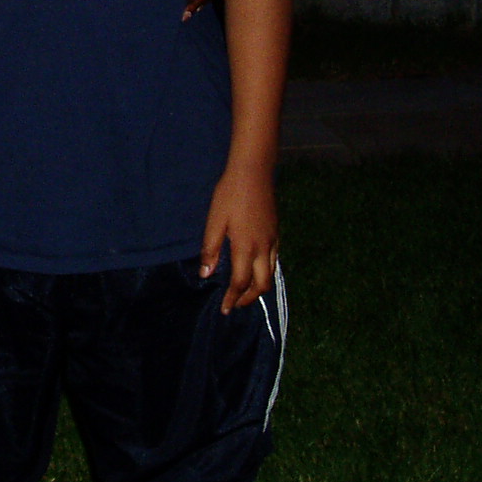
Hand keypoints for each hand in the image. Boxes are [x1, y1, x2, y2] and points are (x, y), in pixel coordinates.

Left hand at [200, 165, 277, 313]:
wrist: (253, 173)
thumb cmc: (229, 195)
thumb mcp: (214, 221)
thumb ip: (211, 249)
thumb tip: (206, 274)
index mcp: (245, 247)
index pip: (240, 282)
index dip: (232, 298)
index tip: (225, 309)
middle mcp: (263, 248)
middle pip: (261, 284)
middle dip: (248, 298)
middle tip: (235, 304)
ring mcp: (273, 240)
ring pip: (271, 274)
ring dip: (258, 287)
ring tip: (244, 292)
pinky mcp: (276, 233)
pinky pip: (274, 261)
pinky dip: (265, 273)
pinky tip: (255, 270)